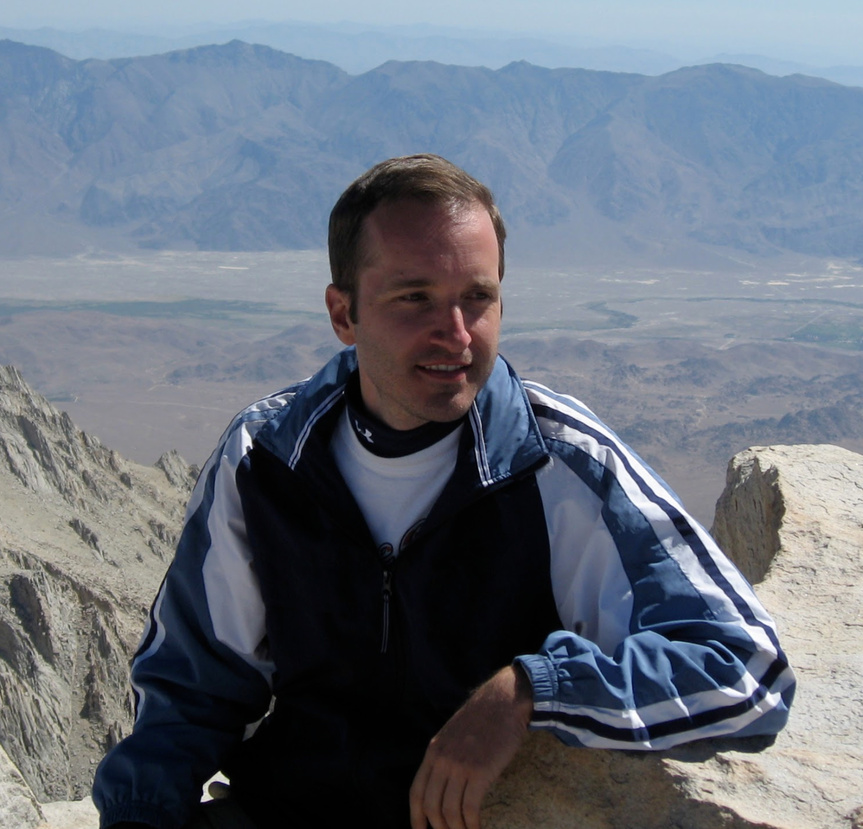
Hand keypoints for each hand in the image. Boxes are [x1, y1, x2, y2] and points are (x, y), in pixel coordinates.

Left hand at [409, 665, 532, 828]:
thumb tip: (442, 783)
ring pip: (449, 812)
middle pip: (431, 806)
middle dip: (439, 828)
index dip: (416, 817)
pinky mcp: (480, 772)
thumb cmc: (484, 718)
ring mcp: (460, 766)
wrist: (504, 701)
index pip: (416, 792)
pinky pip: (470, 809)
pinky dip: (472, 826)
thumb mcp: (453, 733)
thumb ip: (445, 755)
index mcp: (433, 750)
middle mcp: (442, 760)